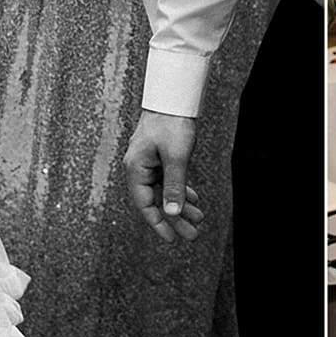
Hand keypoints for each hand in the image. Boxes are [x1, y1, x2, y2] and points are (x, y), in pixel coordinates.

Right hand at [123, 109, 203, 242]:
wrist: (172, 96)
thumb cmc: (172, 124)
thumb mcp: (176, 157)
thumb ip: (175, 186)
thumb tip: (173, 214)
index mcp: (136, 169)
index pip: (145, 205)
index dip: (159, 224)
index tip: (173, 239)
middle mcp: (139, 168)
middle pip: (157, 201)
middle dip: (176, 219)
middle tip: (193, 236)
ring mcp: (148, 163)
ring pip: (165, 191)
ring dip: (181, 205)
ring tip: (199, 219)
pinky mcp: (159, 157)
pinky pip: (168, 180)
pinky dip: (181, 190)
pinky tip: (194, 200)